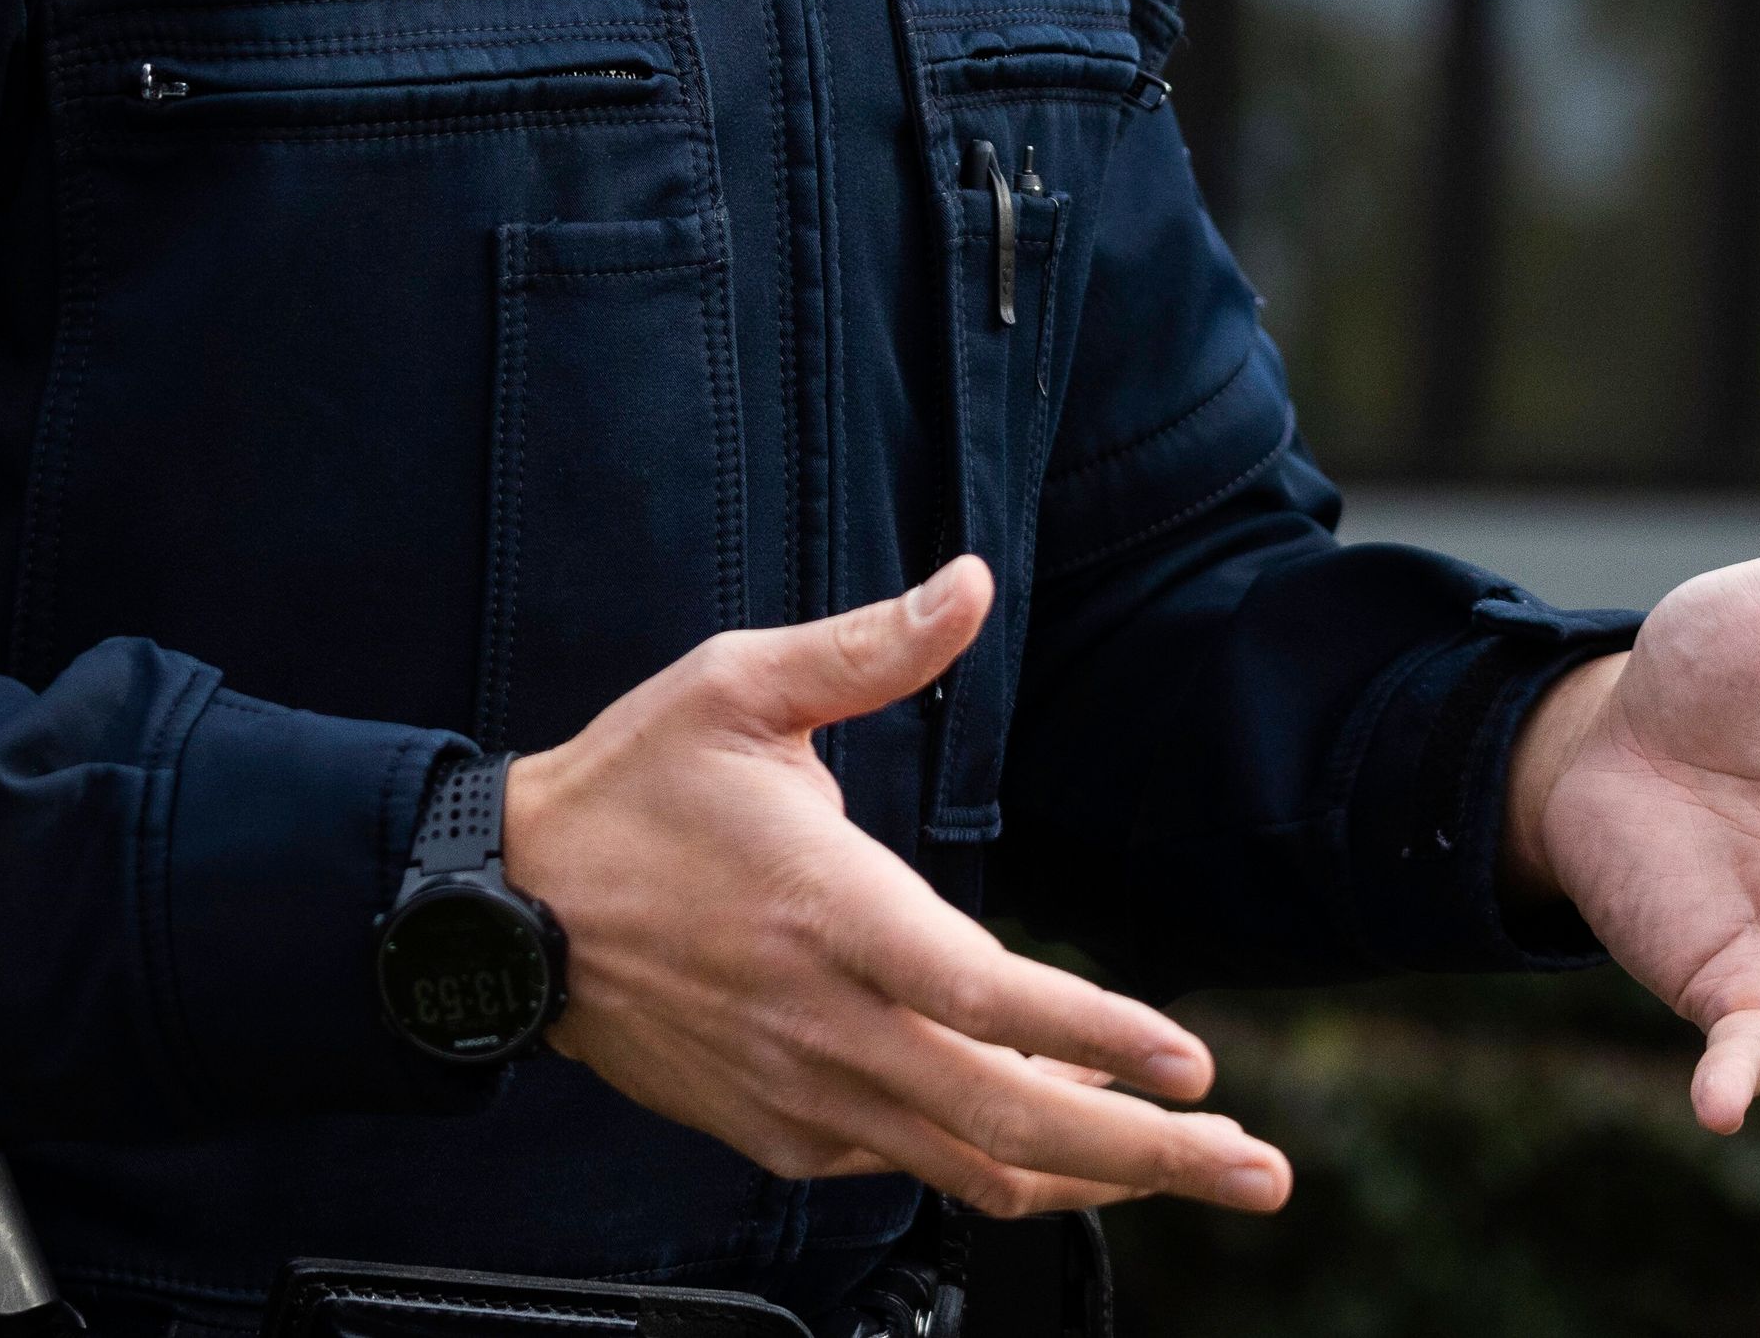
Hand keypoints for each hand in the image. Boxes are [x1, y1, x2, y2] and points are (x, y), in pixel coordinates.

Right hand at [504, 557, 1293, 1219]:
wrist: (504, 910)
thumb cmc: (627, 790)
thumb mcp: (736, 686)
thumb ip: (868, 646)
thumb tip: (969, 582)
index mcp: (826, 910)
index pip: (983, 996)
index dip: (1095, 1038)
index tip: (1192, 1064)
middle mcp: (825, 1023)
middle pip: (1008, 1120)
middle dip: (1152, 1159)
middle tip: (1255, 1169)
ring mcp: (803, 1091)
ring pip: (972, 1166)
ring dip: (1096, 1177)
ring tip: (1195, 1171)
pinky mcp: (779, 1129)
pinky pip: (910, 1166)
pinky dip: (1001, 1161)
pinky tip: (1061, 1132)